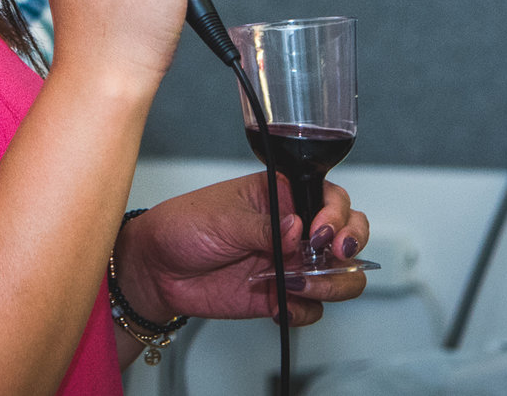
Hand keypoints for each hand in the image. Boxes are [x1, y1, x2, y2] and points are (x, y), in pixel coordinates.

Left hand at [114, 174, 369, 327]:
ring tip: (296, 285)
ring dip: (330, 284)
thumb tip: (298, 229)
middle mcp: (294, 229)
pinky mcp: (281, 296)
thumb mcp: (223, 218)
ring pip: (340, 276)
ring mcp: (291, 263)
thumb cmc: (182, 226)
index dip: (337, 215)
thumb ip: (265, 227)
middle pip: (349, 236)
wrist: (156, 269)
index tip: (321, 231)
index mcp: (282, 195)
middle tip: (330, 256)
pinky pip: (313, 309)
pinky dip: (304, 310)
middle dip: (350, 247)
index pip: (331, 198)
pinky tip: (280, 305)